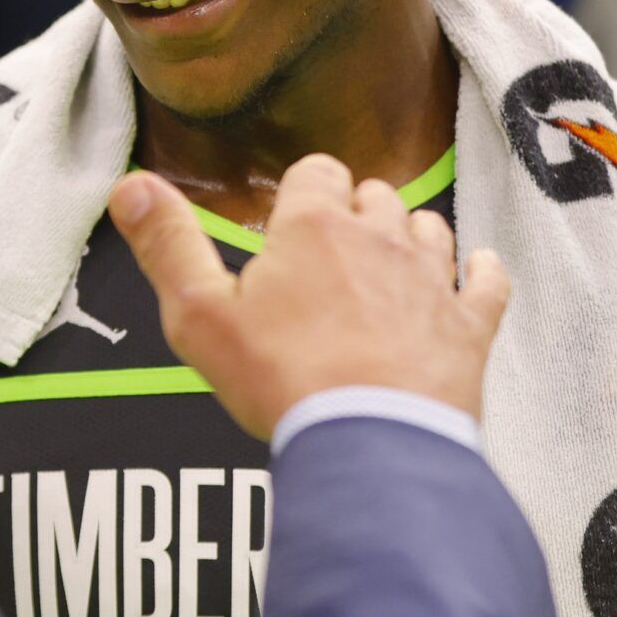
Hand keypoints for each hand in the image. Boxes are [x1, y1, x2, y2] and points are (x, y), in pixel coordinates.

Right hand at [107, 153, 509, 441]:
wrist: (371, 444)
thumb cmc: (282, 379)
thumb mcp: (199, 314)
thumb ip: (167, 244)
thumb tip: (130, 184)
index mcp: (314, 226)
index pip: (315, 172)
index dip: (301, 192)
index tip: (287, 222)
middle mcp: (380, 237)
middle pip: (373, 195)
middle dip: (352, 213)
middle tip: (327, 253)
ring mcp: (432, 279)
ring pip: (428, 227)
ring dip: (408, 237)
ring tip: (386, 263)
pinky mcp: (469, 325)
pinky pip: (487, 281)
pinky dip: (479, 274)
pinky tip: (474, 274)